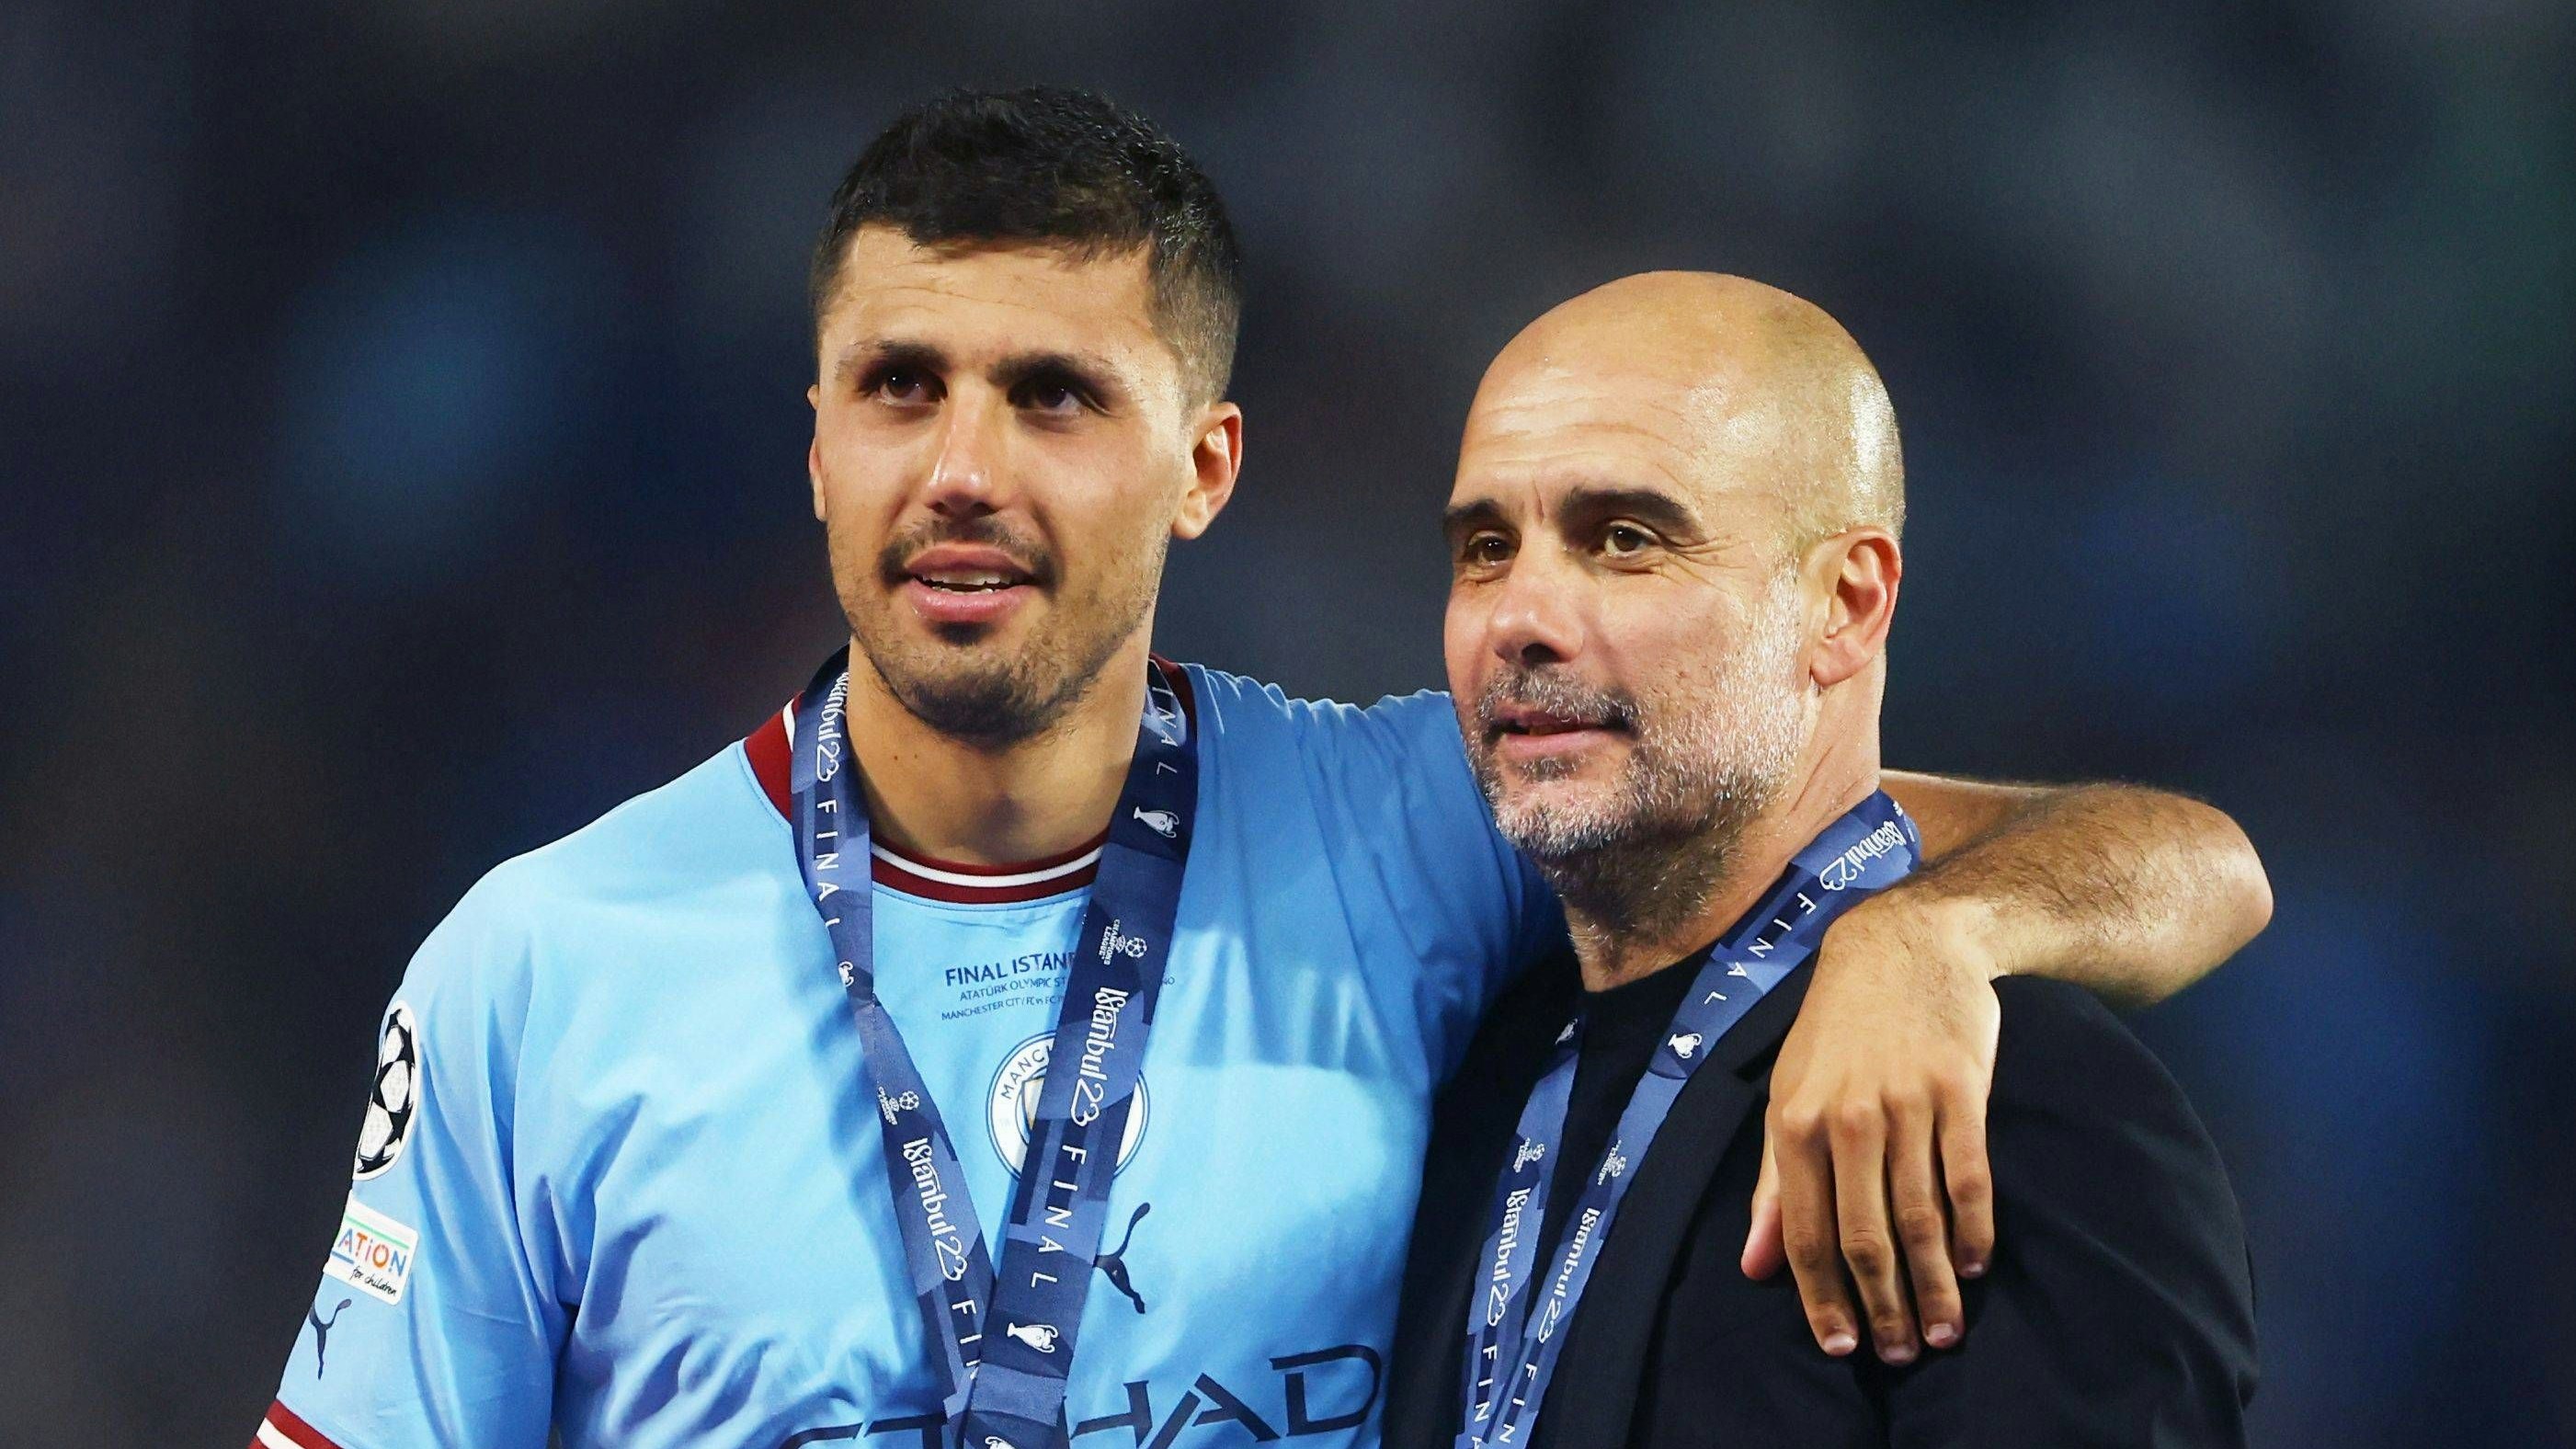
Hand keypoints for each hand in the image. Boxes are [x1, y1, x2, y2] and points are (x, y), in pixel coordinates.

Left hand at [1740, 896, 2001, 1363]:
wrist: (1904, 945)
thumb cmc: (1837, 1029)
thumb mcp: (1788, 1094)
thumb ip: (1774, 1183)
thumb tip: (1755, 1266)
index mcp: (1796, 1123)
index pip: (1805, 1231)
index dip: (1821, 1296)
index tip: (1840, 1346)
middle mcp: (1848, 1118)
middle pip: (1865, 1235)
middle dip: (1881, 1305)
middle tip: (1900, 1353)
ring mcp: (1906, 1104)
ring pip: (1919, 1215)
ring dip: (1932, 1283)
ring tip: (1943, 1331)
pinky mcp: (1960, 1090)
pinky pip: (1969, 1175)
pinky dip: (1974, 1228)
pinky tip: (1973, 1266)